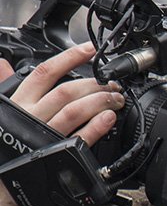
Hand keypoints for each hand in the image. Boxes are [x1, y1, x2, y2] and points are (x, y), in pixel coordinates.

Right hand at [0, 43, 125, 205]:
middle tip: (112, 83)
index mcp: (17, 104)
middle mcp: (30, 117)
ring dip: (100, 100)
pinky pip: (80, 138)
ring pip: (75, 109)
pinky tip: (109, 118)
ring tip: (116, 98)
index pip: (44, 72)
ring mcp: (44, 136)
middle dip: (94, 84)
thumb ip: (4, 88)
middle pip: (67, 90)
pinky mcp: (57, 155)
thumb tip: (1, 64)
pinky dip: (97, 126)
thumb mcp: (2, 116)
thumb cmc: (2, 155)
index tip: (89, 50)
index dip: (69, 58)